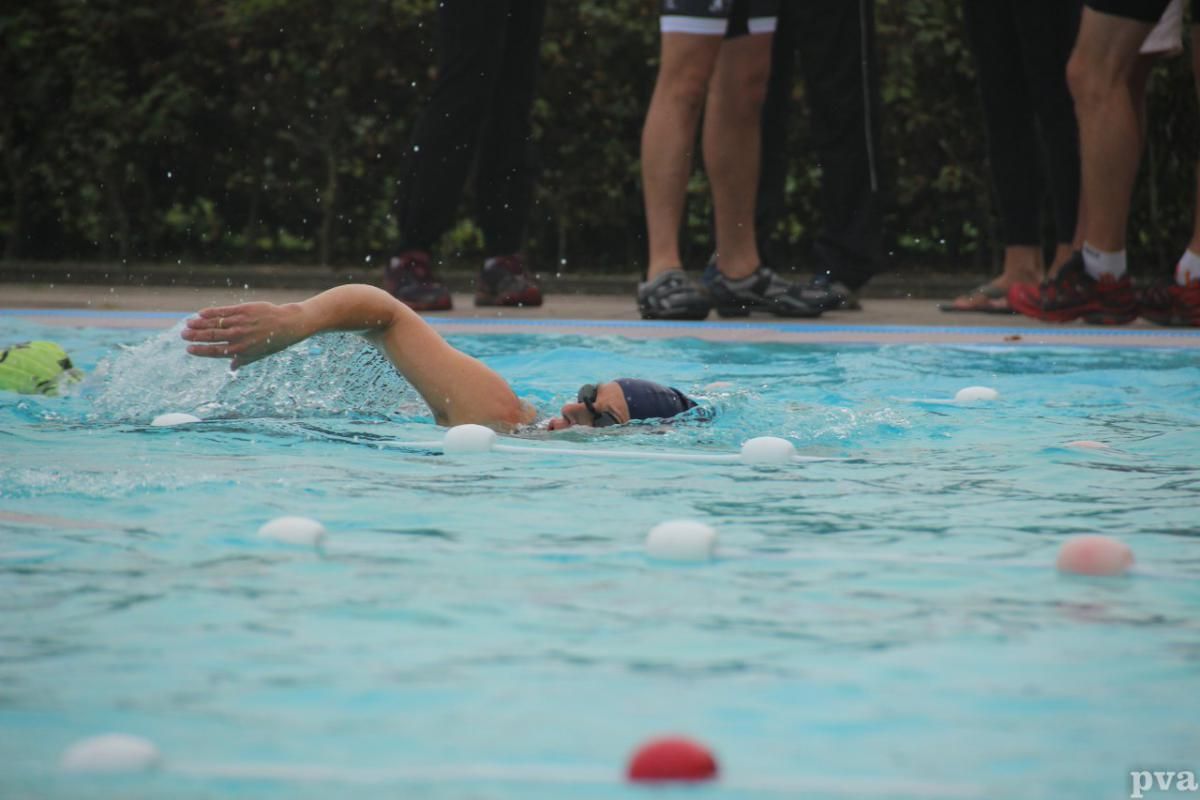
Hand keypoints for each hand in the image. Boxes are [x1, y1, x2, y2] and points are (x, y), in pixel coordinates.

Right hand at [181, 302, 304, 368]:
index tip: (188, 349)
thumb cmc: (273, 341)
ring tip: (188, 323)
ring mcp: (240, 322)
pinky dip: (211, 312)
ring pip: (215, 323)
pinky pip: (224, 311)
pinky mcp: (243, 310)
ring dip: (199, 323)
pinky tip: (201, 313)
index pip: (215, 351)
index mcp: (240, 350)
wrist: (288, 324)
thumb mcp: (259, 354)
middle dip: (195, 336)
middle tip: (183, 334)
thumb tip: (232, 367)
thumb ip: (243, 360)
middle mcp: (238, 336)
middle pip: (211, 336)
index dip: (200, 350)